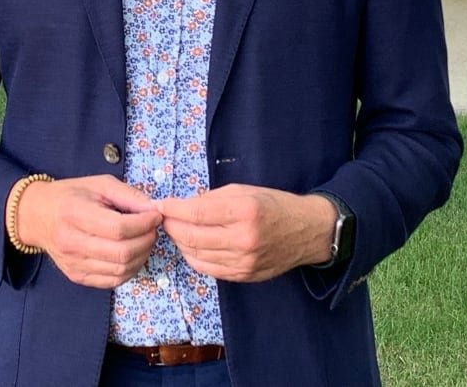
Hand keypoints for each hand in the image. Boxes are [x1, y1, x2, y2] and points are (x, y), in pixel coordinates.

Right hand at [12, 175, 160, 288]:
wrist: (37, 216)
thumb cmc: (70, 196)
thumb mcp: (99, 184)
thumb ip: (129, 196)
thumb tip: (154, 210)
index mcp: (75, 213)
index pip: (119, 228)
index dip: (144, 223)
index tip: (155, 215)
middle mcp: (72, 242)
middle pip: (122, 252)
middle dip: (147, 240)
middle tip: (153, 228)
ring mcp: (73, 264)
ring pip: (120, 270)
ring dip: (142, 256)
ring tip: (145, 240)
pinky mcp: (77, 276)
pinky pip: (112, 281)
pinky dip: (130, 269)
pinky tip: (133, 254)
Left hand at [158, 184, 336, 281]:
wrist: (307, 231)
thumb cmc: (274, 205)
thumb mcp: (244, 190)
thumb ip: (211, 199)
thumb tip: (180, 206)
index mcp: (244, 211)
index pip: (196, 213)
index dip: (173, 209)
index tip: (160, 205)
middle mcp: (243, 239)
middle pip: (192, 237)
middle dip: (172, 226)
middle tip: (165, 217)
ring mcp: (244, 262)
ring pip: (196, 256)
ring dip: (180, 242)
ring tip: (177, 230)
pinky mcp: (243, 276)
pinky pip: (208, 269)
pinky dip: (194, 257)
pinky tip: (192, 245)